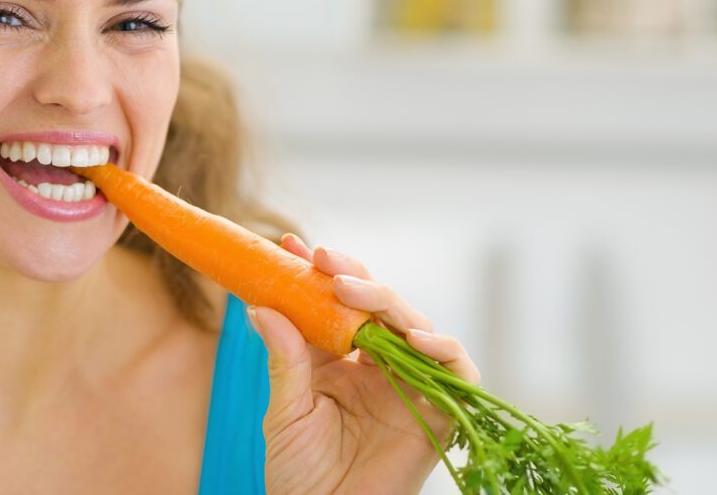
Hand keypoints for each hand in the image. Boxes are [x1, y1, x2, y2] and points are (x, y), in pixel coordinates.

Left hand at [250, 234, 480, 494]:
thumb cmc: (300, 473)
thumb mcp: (286, 411)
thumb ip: (284, 359)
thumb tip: (259, 306)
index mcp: (341, 360)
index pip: (335, 304)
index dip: (318, 273)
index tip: (291, 245)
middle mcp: (379, 364)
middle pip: (377, 305)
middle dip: (352, 277)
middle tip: (323, 259)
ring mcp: (411, 383)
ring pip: (414, 324)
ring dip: (385, 301)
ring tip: (350, 291)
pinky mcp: (441, 410)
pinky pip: (456, 370)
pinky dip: (441, 348)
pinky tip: (412, 338)